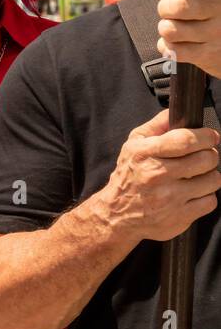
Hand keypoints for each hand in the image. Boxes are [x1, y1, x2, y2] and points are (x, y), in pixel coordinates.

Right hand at [96, 109, 220, 241]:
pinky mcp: (179, 217)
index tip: (210, 137)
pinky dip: (205, 197)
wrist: (117, 215)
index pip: (186, 140)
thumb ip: (156, 126)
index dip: (206, 136)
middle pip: (206, 159)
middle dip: (210, 155)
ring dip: (209, 177)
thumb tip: (178, 111)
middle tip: (202, 158)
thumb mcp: (133, 145)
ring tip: (195, 177)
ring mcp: (169, 198)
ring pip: (213, 180)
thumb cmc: (129, 176)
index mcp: (145, 154)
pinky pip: (210, 202)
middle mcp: (156, 175)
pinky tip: (191, 194)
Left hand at [143, 0, 220, 76]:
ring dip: (165, 28)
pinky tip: (178, 42)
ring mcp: (220, 32)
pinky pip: (172, 50)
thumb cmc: (205, 11)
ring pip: (170, 30)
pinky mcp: (211, 54)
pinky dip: (167, 46)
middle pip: (179, 5)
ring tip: (176, 26)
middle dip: (165, 7)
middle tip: (170, 9)